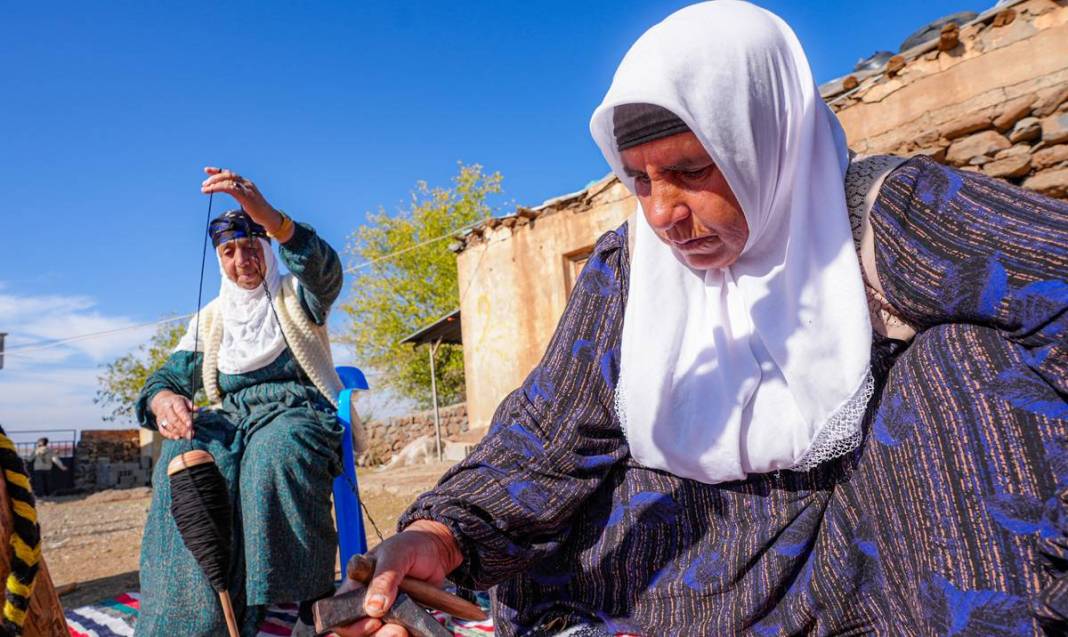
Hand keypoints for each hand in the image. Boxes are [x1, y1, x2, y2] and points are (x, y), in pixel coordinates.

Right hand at [150, 390, 195, 440]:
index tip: (190, 425)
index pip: (180, 411)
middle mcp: (167, 409)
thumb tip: (198, 409)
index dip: (185, 418)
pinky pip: (163, 430)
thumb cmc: (177, 403)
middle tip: (191, 434)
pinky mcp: (159, 423)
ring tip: (187, 436)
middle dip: (183, 428)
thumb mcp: (185, 400)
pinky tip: (177, 437)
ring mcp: (162, 417)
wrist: (161, 402)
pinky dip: (170, 435)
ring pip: (168, 426)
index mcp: (175, 402)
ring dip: (178, 432)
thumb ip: (192, 406)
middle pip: (174, 420)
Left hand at [200, 167, 292, 240]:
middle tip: (204, 184)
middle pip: (228, 175)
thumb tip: (231, 193)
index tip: (207, 170)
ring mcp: (247, 189)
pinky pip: (229, 188)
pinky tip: (211, 190)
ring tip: (205, 188)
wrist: (269, 217)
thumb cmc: (258, 211)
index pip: (230, 174)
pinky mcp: (246, 196)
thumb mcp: (247, 200)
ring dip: (214, 183)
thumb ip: (239, 194)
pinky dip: (218, 188)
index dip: (218, 171)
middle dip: (214, 177)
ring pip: (227, 181)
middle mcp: (246, 183)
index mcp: (246, 183)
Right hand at [332, 520, 463, 636]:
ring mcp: (384, 612)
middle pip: (358, 631)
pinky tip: (413, 630)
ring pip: (378, 635)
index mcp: (356, 585)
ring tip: (404, 631)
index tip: (373, 623)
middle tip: (397, 631)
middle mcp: (367, 602)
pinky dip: (406, 635)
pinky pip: (400, 633)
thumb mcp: (397, 555)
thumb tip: (373, 606)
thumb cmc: (411, 545)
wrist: (436, 550)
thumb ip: (384, 578)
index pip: (341, 612)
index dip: (352, 625)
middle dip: (376, 635)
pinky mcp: (402, 619)